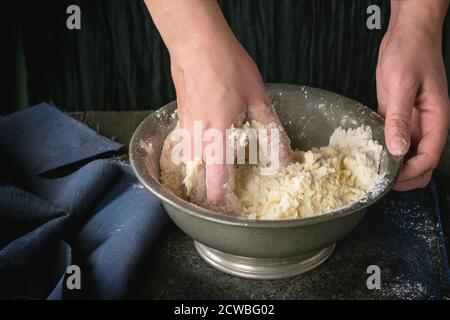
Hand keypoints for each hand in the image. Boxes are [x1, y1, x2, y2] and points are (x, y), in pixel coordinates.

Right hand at [171, 32, 291, 208]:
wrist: (196, 43)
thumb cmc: (225, 65)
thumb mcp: (257, 99)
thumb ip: (271, 133)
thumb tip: (284, 160)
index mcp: (217, 137)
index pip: (215, 185)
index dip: (223, 205)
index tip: (233, 212)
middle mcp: (197, 139)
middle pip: (198, 182)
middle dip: (211, 194)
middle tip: (230, 196)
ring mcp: (185, 130)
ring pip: (191, 167)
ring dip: (204, 177)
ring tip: (221, 175)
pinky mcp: (181, 121)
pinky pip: (187, 149)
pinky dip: (199, 158)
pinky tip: (212, 147)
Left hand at [376, 18, 449, 190]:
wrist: (406, 34)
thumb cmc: (412, 51)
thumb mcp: (402, 84)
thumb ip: (400, 117)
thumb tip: (398, 148)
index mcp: (436, 118)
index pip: (429, 157)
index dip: (412, 172)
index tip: (391, 179)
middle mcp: (425, 124)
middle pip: (421, 162)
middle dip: (405, 177)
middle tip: (381, 180)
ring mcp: (411, 121)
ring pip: (406, 154)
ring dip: (393, 165)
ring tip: (372, 169)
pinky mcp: (396, 115)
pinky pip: (392, 140)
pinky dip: (384, 149)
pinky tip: (369, 152)